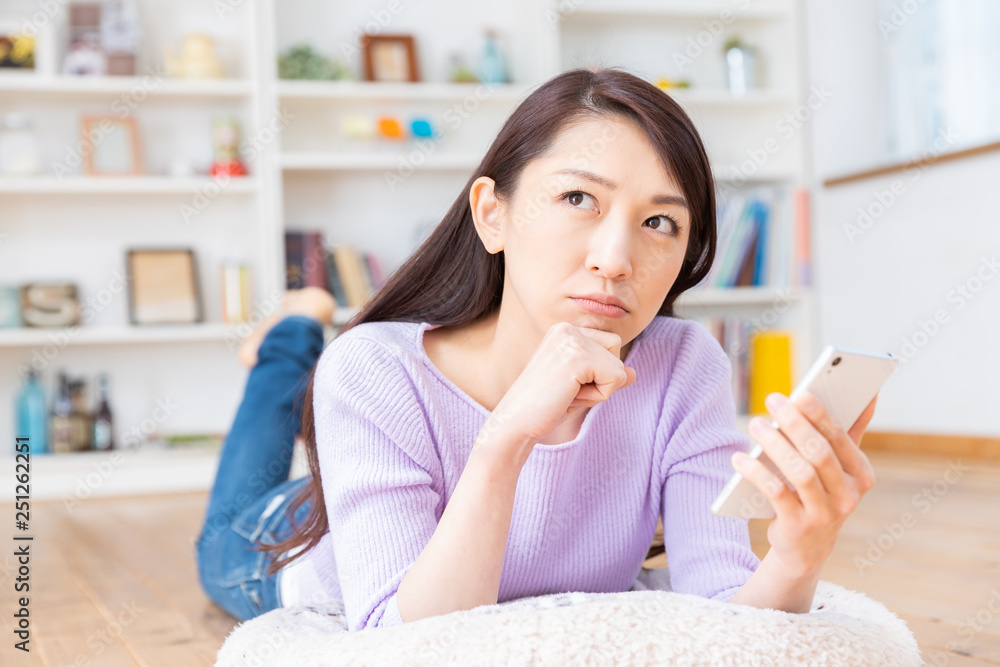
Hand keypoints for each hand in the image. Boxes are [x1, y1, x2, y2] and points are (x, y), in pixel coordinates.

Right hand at [481, 322, 636, 447]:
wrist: (515, 423)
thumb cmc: (544, 407)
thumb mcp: (579, 387)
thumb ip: (605, 375)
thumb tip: (633, 373)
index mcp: (564, 330)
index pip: (611, 345)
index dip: (597, 373)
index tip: (567, 385)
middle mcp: (568, 329)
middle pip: (617, 353)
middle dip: (600, 381)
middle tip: (567, 392)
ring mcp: (572, 341)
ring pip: (618, 368)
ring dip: (599, 391)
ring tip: (567, 395)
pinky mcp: (578, 358)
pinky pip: (616, 379)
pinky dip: (598, 396)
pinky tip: (570, 398)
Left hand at [732, 390, 878, 578]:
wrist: (806, 547)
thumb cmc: (821, 493)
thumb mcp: (839, 468)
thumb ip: (850, 432)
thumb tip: (868, 393)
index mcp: (861, 474)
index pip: (841, 439)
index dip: (821, 415)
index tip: (802, 392)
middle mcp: (848, 496)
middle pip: (819, 452)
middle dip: (795, 424)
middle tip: (773, 400)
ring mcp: (825, 514)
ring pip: (799, 472)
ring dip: (775, 445)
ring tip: (755, 424)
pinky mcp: (799, 527)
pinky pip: (777, 494)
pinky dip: (757, 474)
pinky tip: (739, 459)